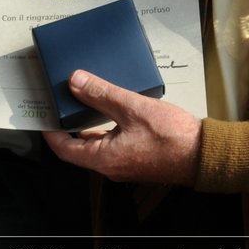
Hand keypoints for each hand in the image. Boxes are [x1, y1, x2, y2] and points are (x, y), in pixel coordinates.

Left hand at [40, 70, 201, 184]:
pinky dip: (106, 127)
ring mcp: (125, 165)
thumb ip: (102, 94)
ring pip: (97, 144)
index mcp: (104, 158)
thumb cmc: (171, 136)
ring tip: (85, 100)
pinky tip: (113, 109)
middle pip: (80, 147)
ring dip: (89, 124)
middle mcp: (111, 167)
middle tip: (62, 102)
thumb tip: (75, 81)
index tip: (44, 115)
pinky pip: (113, 144)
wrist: (204, 154)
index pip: (65, 149)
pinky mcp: (138, 159)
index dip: (51, 133)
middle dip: (69, 124)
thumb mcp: (132, 108)